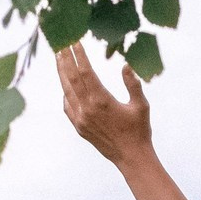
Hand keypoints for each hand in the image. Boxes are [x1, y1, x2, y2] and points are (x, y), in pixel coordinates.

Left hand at [56, 42, 151, 164]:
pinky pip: (68, 107)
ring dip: (62, 73)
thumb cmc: (139, 131)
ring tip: (59, 59)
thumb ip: (133, 84)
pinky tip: (66, 86)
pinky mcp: (80, 128)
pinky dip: (65, 94)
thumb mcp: (141, 106)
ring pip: (66, 91)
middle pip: (71, 78)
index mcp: (102, 100)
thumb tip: (126, 65)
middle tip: (61, 43)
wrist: (132, 158)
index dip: (78, 54)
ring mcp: (82, 119)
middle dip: (65, 59)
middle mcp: (88, 109)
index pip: (85, 71)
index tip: (74, 41)